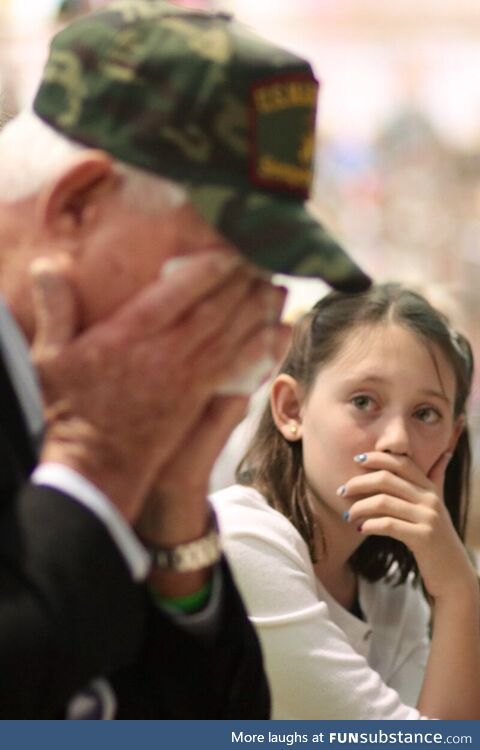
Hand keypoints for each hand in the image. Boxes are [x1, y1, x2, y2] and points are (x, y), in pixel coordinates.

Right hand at [31, 251, 286, 523]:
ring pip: (232, 337)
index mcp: (128, 337)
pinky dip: (261, 350)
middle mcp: (163, 355)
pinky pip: (237, 370)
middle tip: (266, 260)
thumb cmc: (70, 410)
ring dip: (258, 311)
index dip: (207, 269)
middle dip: (242, 283)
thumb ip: (55, 313)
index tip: (230, 250)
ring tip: (280, 288)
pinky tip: (278, 335)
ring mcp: (185, 380)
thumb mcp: (50, 361)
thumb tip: (47, 266)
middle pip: (214, 311)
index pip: (176, 294)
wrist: (94, 465)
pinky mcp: (198, 401)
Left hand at [342, 452, 476, 600]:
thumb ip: (436, 479)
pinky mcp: (423, 537)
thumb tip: (445, 454)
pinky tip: (360, 528)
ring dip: (359, 507)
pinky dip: (369, 525)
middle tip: (341, 492)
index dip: (377, 458)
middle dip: (358, 483)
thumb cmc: (437, 537)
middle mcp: (430, 499)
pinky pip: (388, 525)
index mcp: (430, 488)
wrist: (452, 572)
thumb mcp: (438, 506)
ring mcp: (428, 518)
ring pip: (382, 502)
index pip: (401, 462)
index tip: (355, 460)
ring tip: (348, 515)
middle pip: (386, 479)